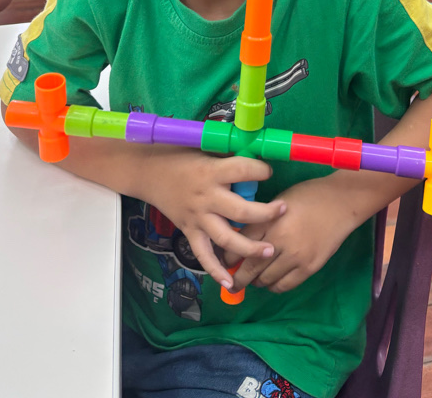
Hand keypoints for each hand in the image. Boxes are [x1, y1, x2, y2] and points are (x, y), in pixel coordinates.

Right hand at [140, 149, 286, 288]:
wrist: (149, 172)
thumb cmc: (181, 155)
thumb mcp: (206, 148)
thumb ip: (229, 157)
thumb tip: (257, 154)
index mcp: (211, 172)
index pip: (242, 171)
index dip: (261, 170)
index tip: (269, 171)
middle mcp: (206, 197)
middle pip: (240, 211)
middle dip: (265, 214)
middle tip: (283, 211)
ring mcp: (197, 217)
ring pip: (225, 238)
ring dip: (248, 248)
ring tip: (269, 252)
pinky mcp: (189, 231)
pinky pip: (202, 255)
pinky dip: (215, 270)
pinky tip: (229, 283)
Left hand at [225, 177, 361, 294]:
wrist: (340, 202)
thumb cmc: (308, 196)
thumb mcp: (279, 200)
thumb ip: (261, 219)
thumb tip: (242, 238)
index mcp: (269, 220)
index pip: (240, 244)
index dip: (229, 257)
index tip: (226, 261)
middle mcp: (279, 240)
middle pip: (250, 267)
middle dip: (238, 277)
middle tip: (233, 281)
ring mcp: (295, 257)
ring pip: (265, 280)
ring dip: (256, 282)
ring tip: (254, 279)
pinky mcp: (308, 268)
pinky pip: (284, 286)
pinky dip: (273, 286)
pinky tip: (272, 281)